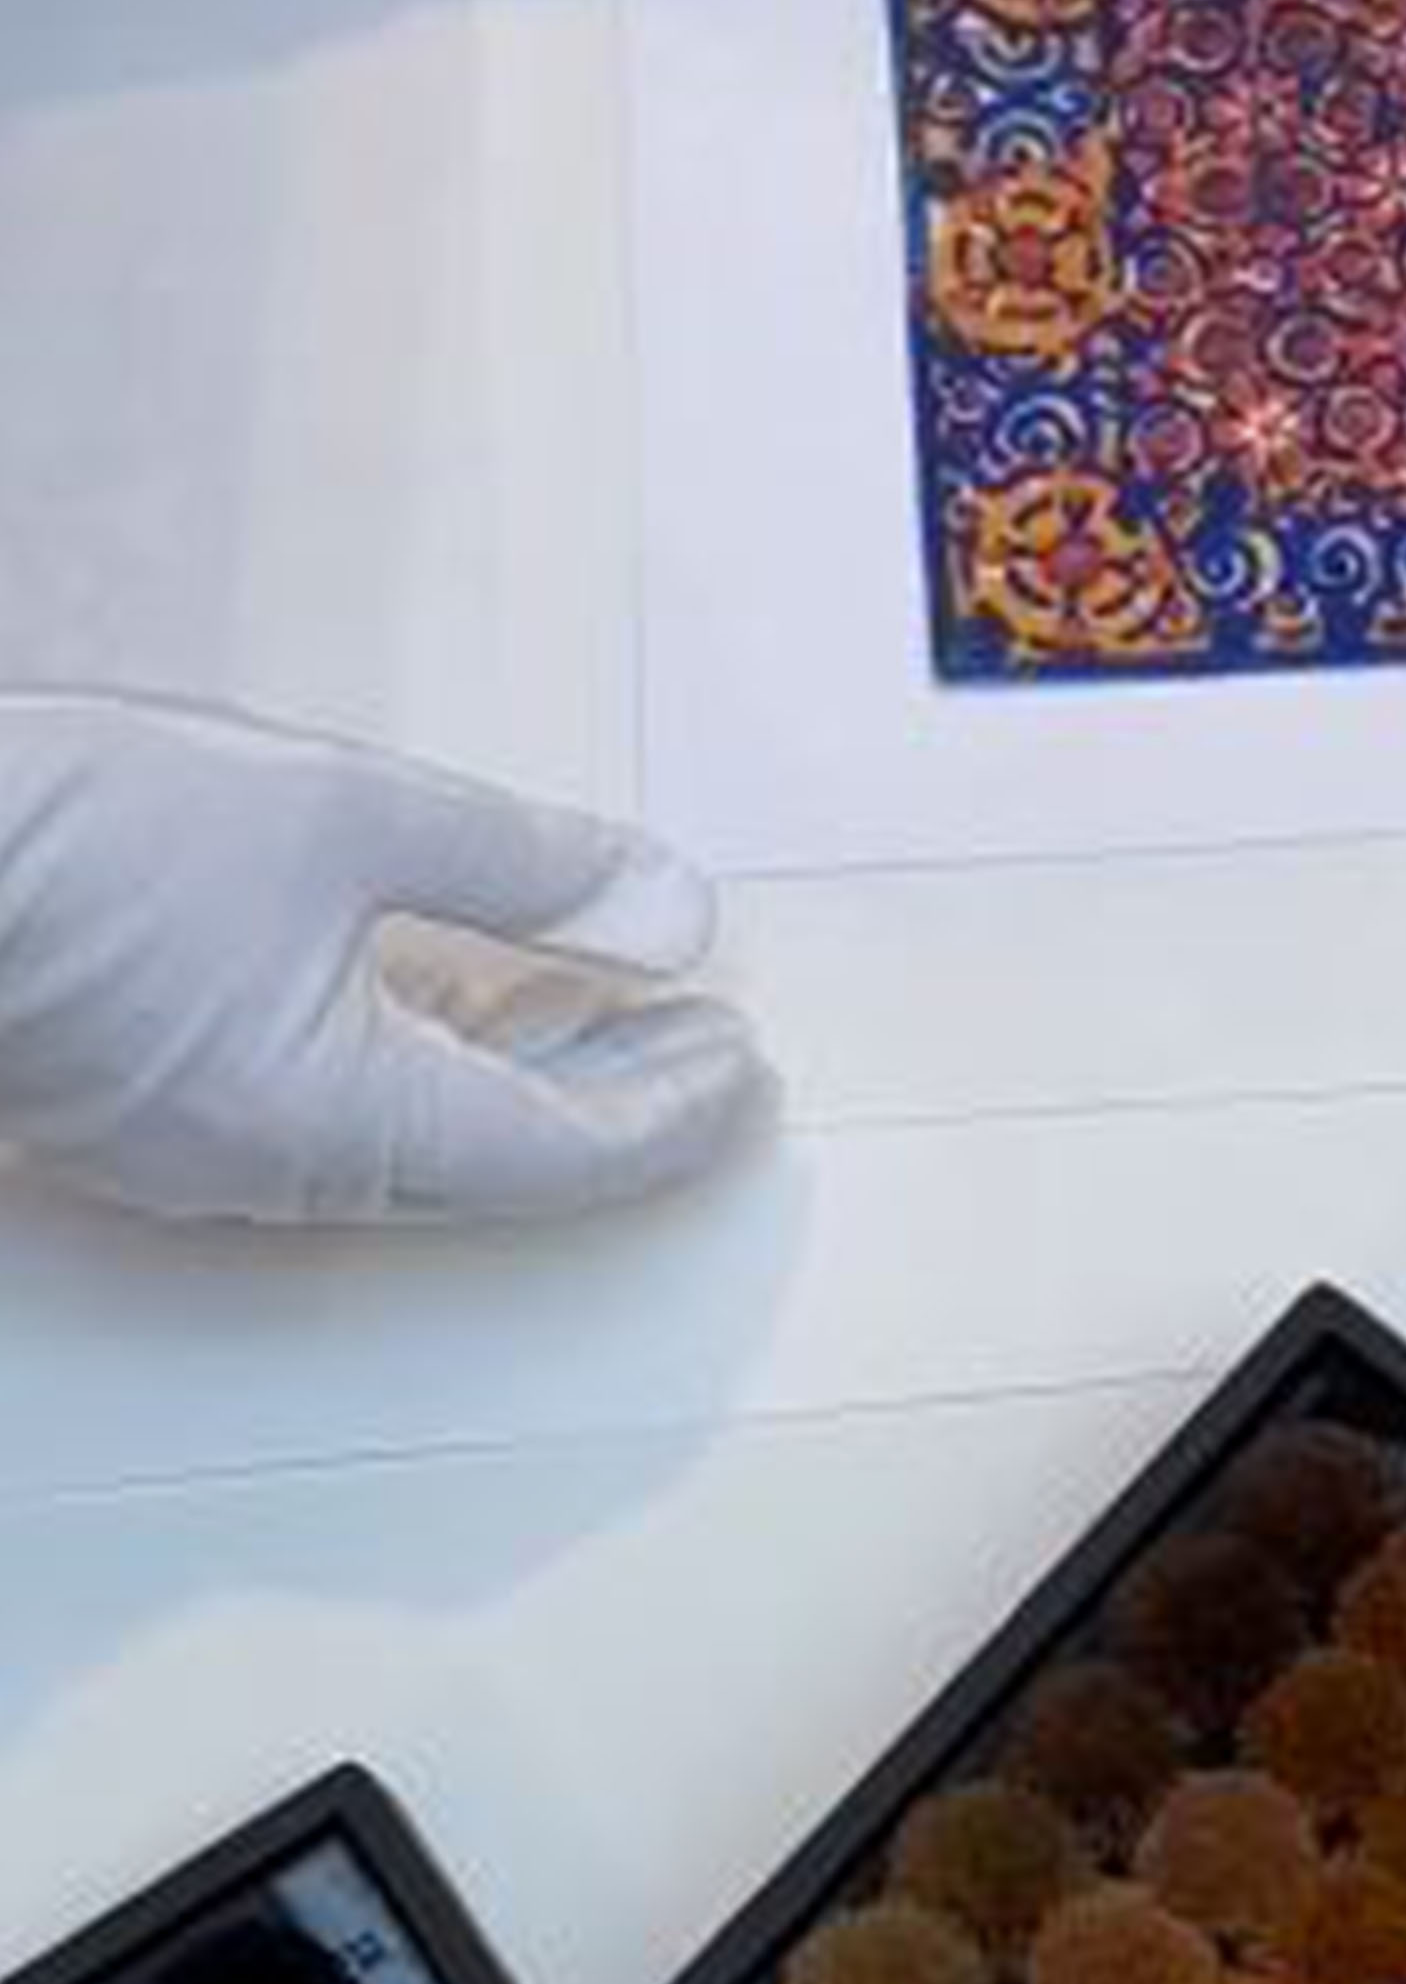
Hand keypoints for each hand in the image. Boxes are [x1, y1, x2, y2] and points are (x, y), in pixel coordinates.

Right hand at [0, 695, 767, 1226]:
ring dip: (510, 1071)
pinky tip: (437, 986)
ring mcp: (194, 1153)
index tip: (740, 1058)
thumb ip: (528, 869)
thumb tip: (673, 914)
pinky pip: (317, 1110)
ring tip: (593, 997)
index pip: (562, 1152)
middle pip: (491, 1160)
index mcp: (340, 1125)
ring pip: (403, 1137)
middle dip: (607, 1093)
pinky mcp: (139, 1110)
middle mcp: (270, 1170)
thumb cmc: (88, 831)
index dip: (669, 1107)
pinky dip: (409, 1057)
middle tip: (696, 1035)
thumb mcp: (350, 813)